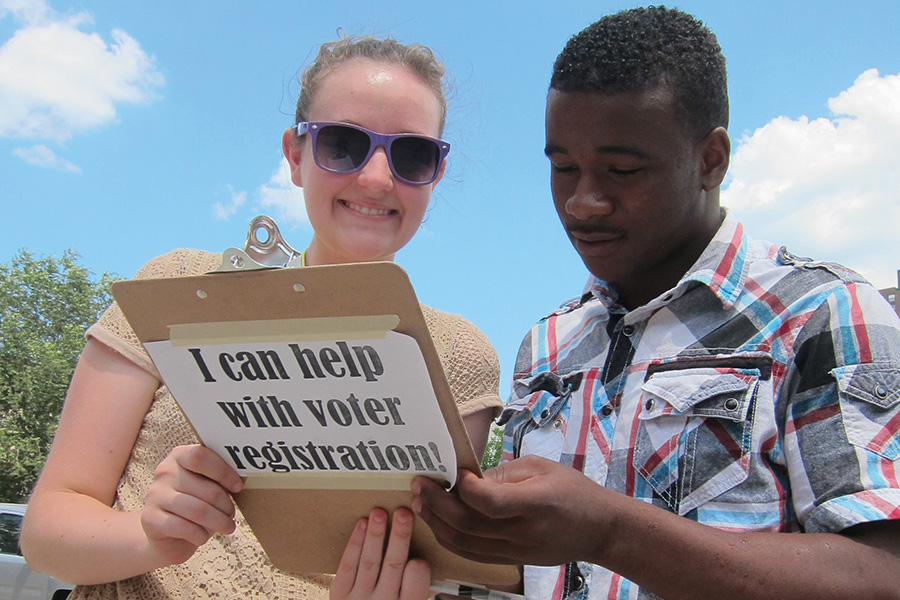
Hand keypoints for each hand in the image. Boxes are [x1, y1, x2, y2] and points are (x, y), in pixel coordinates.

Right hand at [141, 444, 243, 564]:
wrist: (165, 534)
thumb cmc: (194, 504)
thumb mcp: (207, 486)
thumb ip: (221, 478)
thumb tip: (245, 476)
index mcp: (179, 456)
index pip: (201, 456)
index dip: (223, 472)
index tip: (238, 486)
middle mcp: (164, 471)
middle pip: (206, 489)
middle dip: (226, 505)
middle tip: (231, 515)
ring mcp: (154, 494)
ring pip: (198, 510)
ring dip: (219, 522)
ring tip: (227, 527)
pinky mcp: (149, 518)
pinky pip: (184, 528)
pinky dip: (200, 535)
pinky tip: (203, 537)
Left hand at [330, 508, 431, 599]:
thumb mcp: (410, 598)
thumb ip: (421, 583)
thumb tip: (432, 553)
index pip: (416, 589)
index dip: (418, 575)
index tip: (418, 559)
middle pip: (393, 567)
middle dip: (399, 538)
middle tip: (403, 514)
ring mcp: (360, 598)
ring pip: (370, 562)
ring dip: (375, 535)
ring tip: (379, 513)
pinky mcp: (340, 594)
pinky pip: (348, 566)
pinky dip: (355, 544)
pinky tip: (362, 525)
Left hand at [412, 455, 612, 565]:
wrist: (600, 529)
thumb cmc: (573, 490)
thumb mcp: (541, 467)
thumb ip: (503, 473)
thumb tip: (467, 476)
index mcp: (535, 503)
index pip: (489, 501)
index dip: (464, 487)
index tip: (453, 470)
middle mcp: (523, 532)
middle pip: (468, 525)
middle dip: (437, 503)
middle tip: (420, 484)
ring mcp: (516, 551)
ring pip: (464, 544)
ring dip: (437, 523)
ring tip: (421, 503)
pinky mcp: (512, 561)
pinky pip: (473, 554)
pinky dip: (451, 539)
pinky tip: (439, 522)